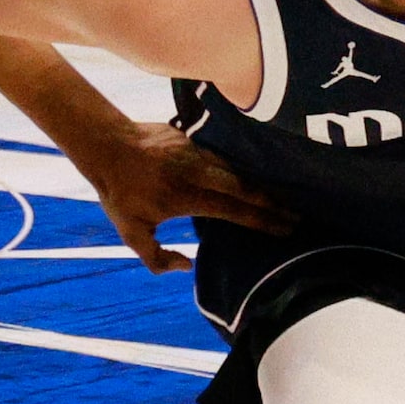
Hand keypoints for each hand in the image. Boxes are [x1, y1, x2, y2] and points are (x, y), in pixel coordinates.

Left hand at [88, 123, 295, 272]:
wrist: (108, 145)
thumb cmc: (119, 193)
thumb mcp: (129, 232)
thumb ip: (156, 257)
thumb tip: (187, 264)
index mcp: (186, 197)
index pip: (233, 210)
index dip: (262, 220)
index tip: (284, 229)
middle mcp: (197, 172)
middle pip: (245, 187)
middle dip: (273, 203)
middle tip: (296, 215)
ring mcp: (197, 152)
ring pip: (237, 169)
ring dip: (261, 183)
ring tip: (283, 197)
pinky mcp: (194, 139)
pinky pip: (225, 155)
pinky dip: (242, 167)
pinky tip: (255, 175)